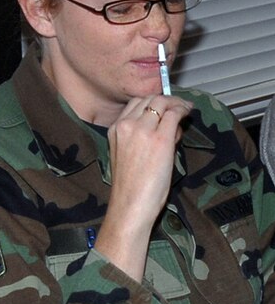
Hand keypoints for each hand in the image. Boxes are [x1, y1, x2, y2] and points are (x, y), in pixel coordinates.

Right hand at [93, 94, 192, 281]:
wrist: (129, 205)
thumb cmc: (130, 187)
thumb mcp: (127, 155)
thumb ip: (142, 137)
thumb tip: (168, 125)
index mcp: (114, 130)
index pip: (135, 104)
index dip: (153, 103)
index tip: (166, 108)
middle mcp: (126, 125)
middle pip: (149, 99)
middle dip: (167, 100)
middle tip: (180, 107)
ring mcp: (142, 130)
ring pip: (162, 102)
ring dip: (176, 104)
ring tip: (185, 111)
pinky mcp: (160, 138)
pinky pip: (174, 114)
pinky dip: (183, 110)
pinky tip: (188, 114)